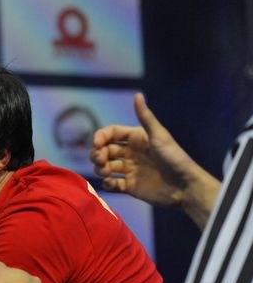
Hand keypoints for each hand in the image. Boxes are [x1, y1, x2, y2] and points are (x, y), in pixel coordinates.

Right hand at [90, 93, 198, 208]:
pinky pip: (111, 184)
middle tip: (101, 160)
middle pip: (104, 150)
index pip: (111, 133)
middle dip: (97, 154)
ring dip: (100, 168)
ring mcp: (129, 170)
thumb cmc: (174, 158)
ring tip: (106, 172)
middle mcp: (131, 153)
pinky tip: (113, 183)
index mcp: (136, 138)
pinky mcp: (129, 186)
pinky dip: (107, 184)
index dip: (101, 136)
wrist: (185, 187)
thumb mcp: (159, 135)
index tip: (96, 143)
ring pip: (104, 166)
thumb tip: (137, 94)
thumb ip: (145, 116)